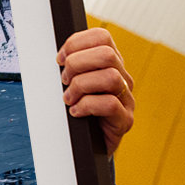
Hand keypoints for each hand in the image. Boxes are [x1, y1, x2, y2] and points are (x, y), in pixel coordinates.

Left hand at [57, 27, 134, 155]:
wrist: (87, 147)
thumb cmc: (77, 112)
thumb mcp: (71, 84)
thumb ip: (70, 67)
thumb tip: (58, 57)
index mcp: (110, 64)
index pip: (101, 37)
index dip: (76, 43)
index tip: (60, 59)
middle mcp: (122, 78)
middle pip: (106, 54)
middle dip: (77, 64)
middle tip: (64, 81)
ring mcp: (127, 99)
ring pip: (110, 77)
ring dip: (81, 86)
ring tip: (69, 98)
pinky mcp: (125, 120)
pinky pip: (110, 104)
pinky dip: (86, 106)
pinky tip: (76, 112)